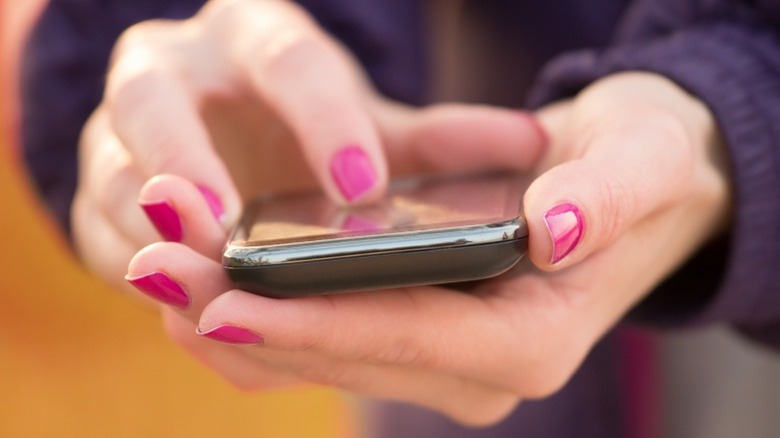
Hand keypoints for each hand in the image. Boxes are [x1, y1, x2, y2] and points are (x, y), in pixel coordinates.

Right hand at [73, 0, 544, 293]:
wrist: (223, 121)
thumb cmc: (307, 122)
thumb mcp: (370, 121)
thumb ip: (440, 139)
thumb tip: (533, 145)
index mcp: (256, 38)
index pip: (287, 61)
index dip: (321, 121)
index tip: (361, 189)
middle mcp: (176, 70)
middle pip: (156, 100)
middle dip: (184, 162)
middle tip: (228, 228)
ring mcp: (121, 125)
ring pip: (110, 170)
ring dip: (143, 228)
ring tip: (189, 279)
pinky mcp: (101, 185)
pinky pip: (100, 231)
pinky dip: (136, 269)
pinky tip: (184, 310)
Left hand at [129, 68, 728, 424]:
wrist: (633, 183)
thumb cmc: (639, 168)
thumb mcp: (641, 163)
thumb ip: (606, 199)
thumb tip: (553, 229)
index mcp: (533, 338)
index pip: (411, 336)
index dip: (319, 323)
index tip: (226, 303)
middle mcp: (483, 367)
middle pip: (348, 354)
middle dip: (249, 320)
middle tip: (154, 272)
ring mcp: (446, 360)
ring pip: (322, 356)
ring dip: (237, 319)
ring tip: (155, 273)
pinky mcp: (419, 337)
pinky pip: (326, 341)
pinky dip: (264, 315)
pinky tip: (205, 278)